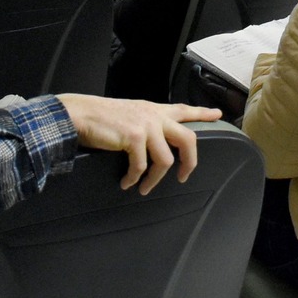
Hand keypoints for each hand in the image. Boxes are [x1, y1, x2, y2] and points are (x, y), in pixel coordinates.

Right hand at [57, 95, 220, 193]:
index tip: (218, 115)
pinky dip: (134, 178)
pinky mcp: (134, 137)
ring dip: (154, 179)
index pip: (184, 109)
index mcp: (153, 110)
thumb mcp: (129, 115)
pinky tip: (127, 182)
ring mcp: (146, 126)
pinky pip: (141, 167)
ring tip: (143, 188)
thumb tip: (153, 145)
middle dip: (190, 162)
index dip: (202, 113)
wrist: (79, 114)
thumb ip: (146, 125)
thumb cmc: (100, 118)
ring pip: (165, 160)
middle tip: (183, 177)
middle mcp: (154, 116)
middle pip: (188, 139)